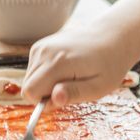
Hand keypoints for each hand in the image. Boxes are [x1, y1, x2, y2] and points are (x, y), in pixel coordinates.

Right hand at [22, 18, 139, 105]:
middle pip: (27, 87)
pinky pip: (33, 70)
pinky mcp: (40, 46)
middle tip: (70, 87)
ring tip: (71, 76)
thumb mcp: (99, 87)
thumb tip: (54, 99)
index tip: (64, 97)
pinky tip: (66, 69)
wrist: (112, 37)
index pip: (30, 92)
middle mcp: (45, 51)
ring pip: (30, 79)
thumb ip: (74, 94)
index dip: (45, 102)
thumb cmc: (109, 65)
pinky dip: (47, 75)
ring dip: (47, 84)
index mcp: (57, 62)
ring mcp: (41, 46)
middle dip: (46, 94)